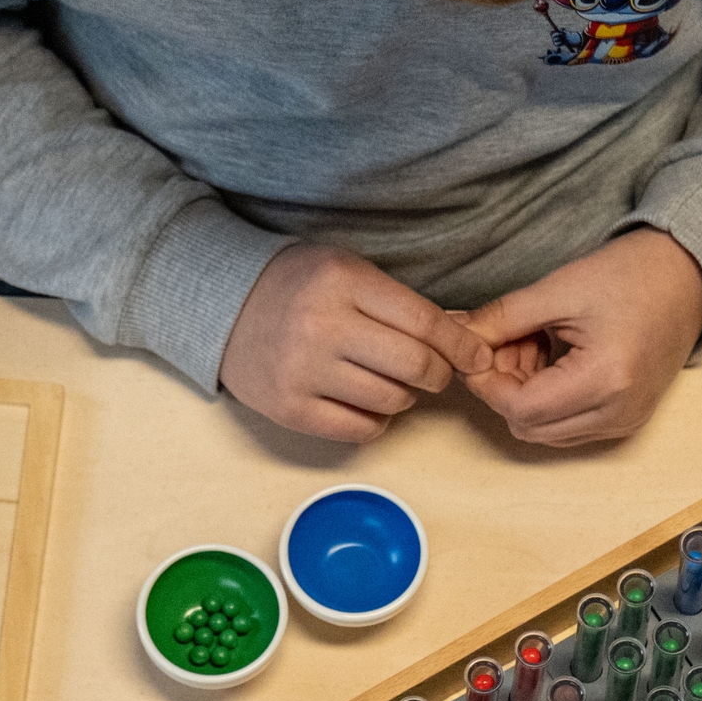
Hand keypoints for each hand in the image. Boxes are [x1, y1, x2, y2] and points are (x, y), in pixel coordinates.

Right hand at [219, 244, 494, 441]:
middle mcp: (322, 326)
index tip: (477, 357)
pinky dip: (376, 420)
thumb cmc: (299, 287)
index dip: (461, 345)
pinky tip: (364, 400)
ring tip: (388, 380)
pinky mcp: (289, 408)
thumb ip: (400, 303)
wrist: (224, 307)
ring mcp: (302, 371)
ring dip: (404, 396)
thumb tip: (462, 342)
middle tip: (435, 372)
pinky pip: (360, 429)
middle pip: (413, 366)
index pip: (423, 322)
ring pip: (390, 401)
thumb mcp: (348, 272)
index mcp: (342, 282)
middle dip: (439, 374)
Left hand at [461, 229, 701, 445]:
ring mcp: (625, 421)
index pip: (521, 408)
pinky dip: (549, 401)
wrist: (686, 277)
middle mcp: (618, 412)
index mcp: (605, 379)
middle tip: (505, 342)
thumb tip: (458, 338)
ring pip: (546, 432)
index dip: (486, 383)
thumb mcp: (558, 290)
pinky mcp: (627, 420)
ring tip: (534, 346)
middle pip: (529, 427)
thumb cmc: (630, 276)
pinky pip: (569, 427)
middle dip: (504, 389)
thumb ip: (501, 320)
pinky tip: (553, 361)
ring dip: (525, 397)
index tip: (473, 351)